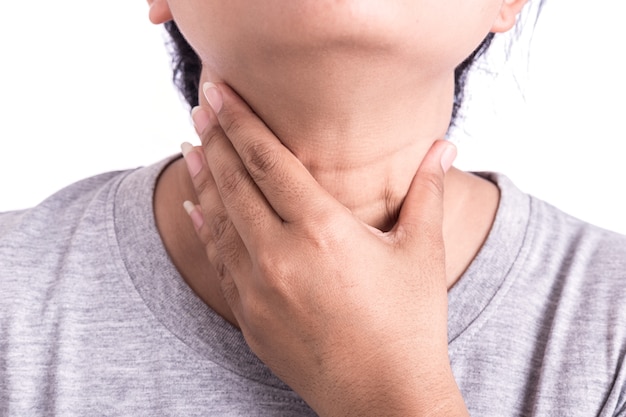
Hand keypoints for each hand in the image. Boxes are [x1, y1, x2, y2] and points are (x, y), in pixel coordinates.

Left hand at [182, 82, 466, 415]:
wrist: (383, 399)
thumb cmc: (409, 325)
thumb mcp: (422, 252)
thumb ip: (428, 192)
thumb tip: (445, 147)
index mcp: (323, 231)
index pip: (268, 161)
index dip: (240, 122)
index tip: (219, 92)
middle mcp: (280, 255)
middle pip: (234, 183)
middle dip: (214, 138)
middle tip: (198, 105)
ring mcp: (258, 288)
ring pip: (218, 220)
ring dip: (202, 179)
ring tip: (189, 147)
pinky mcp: (249, 317)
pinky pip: (218, 260)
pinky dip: (205, 229)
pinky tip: (194, 209)